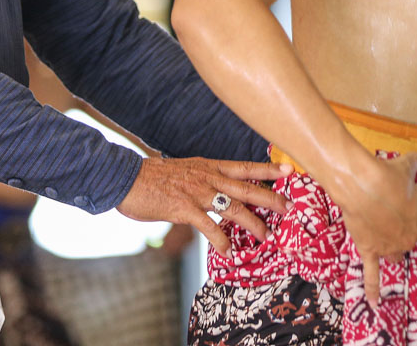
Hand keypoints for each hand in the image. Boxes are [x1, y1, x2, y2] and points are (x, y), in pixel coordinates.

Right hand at [116, 156, 289, 254]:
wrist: (126, 178)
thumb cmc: (153, 177)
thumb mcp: (185, 171)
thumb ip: (204, 180)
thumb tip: (218, 191)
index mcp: (208, 166)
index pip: (244, 167)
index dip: (268, 169)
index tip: (290, 169)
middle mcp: (207, 177)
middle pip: (246, 186)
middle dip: (271, 197)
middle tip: (290, 207)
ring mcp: (196, 192)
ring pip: (233, 206)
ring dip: (252, 222)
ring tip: (266, 236)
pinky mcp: (183, 208)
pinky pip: (208, 225)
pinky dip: (221, 239)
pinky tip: (229, 251)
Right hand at [328, 152, 416, 306]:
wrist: (361, 186)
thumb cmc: (387, 176)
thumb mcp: (405, 166)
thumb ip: (414, 164)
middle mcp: (410, 239)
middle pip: (411, 247)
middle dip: (406, 238)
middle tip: (397, 224)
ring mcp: (389, 248)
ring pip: (394, 257)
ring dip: (392, 252)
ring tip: (386, 242)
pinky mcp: (369, 251)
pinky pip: (372, 275)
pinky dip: (373, 289)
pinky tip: (374, 303)